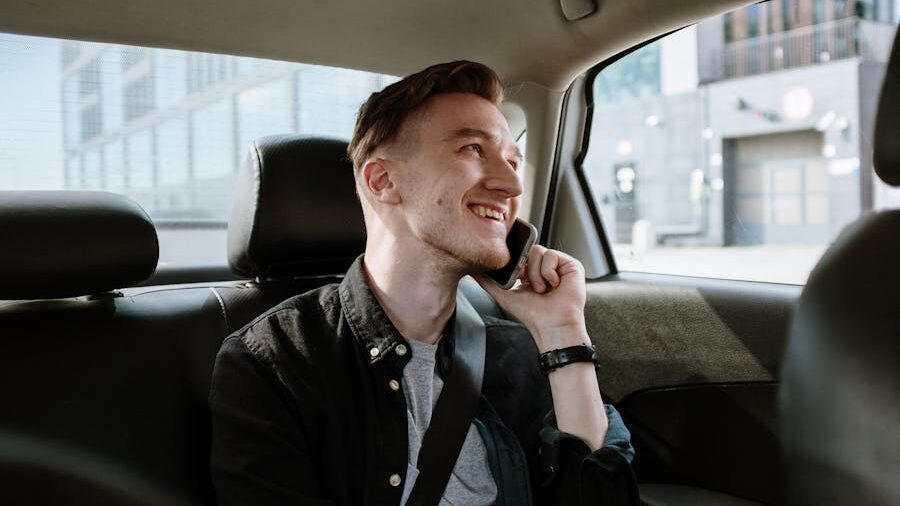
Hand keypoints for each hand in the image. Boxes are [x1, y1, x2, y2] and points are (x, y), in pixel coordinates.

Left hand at [474, 245, 588, 351]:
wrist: (551, 325)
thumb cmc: (532, 315)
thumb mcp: (503, 295)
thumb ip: (488, 282)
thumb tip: (473, 271)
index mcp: (531, 272)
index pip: (521, 254)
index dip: (516, 263)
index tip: (516, 278)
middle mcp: (545, 268)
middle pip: (529, 249)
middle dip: (525, 268)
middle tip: (527, 284)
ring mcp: (558, 266)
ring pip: (539, 251)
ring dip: (536, 273)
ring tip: (541, 289)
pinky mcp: (571, 265)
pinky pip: (552, 254)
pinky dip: (548, 271)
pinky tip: (553, 285)